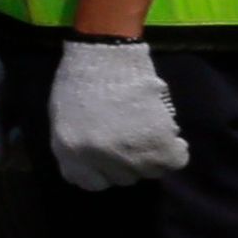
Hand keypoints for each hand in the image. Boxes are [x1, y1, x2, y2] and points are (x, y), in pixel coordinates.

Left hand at [44, 36, 189, 190]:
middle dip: (128, 161)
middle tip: (132, 138)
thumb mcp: (63, 119)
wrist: (106, 54)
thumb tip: (96, 165)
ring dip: (152, 156)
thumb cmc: (81, 80)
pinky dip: (175, 151)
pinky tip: (169, 136)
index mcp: (68, 150)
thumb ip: (77, 146)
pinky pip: (174, 161)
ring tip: (150, 132)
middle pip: (122, 178)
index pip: (90, 183)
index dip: (103, 171)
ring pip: (149, 172)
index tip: (111, 159)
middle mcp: (97, 157)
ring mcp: (127, 151)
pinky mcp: (156, 140)